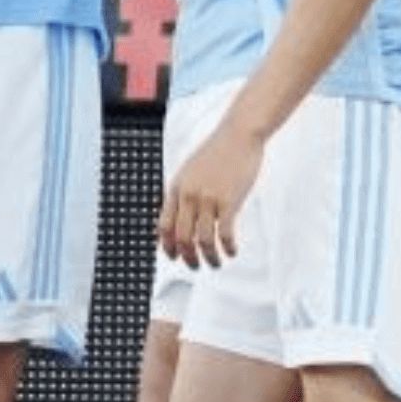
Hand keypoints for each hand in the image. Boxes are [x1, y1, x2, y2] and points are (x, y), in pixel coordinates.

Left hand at [156, 119, 264, 269]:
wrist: (237, 135)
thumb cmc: (216, 153)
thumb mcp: (188, 172)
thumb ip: (181, 193)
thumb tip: (174, 215)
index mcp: (175, 188)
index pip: (163, 225)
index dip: (166, 245)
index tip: (173, 257)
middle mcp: (188, 195)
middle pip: (181, 237)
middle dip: (187, 257)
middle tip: (195, 266)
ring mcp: (207, 198)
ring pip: (203, 240)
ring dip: (209, 257)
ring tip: (216, 262)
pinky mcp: (228, 200)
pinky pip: (225, 234)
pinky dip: (228, 248)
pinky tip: (232, 251)